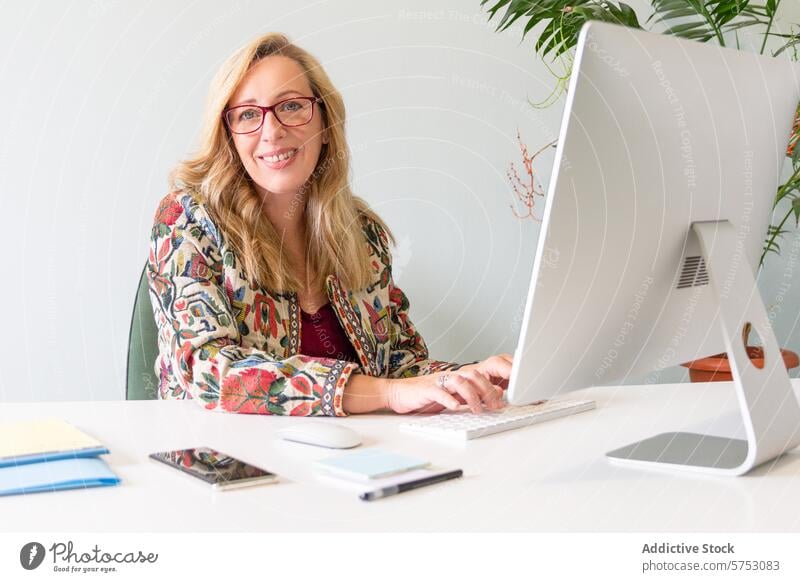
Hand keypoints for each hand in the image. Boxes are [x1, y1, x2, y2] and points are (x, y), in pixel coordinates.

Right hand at [386, 357, 511, 414]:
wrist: (398, 393)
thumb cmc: (427, 396)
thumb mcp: (455, 396)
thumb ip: (475, 393)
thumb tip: (499, 392)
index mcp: (459, 377)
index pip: (482, 375)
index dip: (495, 384)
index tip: (507, 398)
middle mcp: (450, 377)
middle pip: (474, 376)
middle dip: (487, 391)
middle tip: (496, 406)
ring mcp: (438, 382)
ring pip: (460, 381)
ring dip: (471, 396)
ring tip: (478, 409)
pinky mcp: (426, 390)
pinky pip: (439, 392)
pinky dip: (449, 399)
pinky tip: (456, 407)